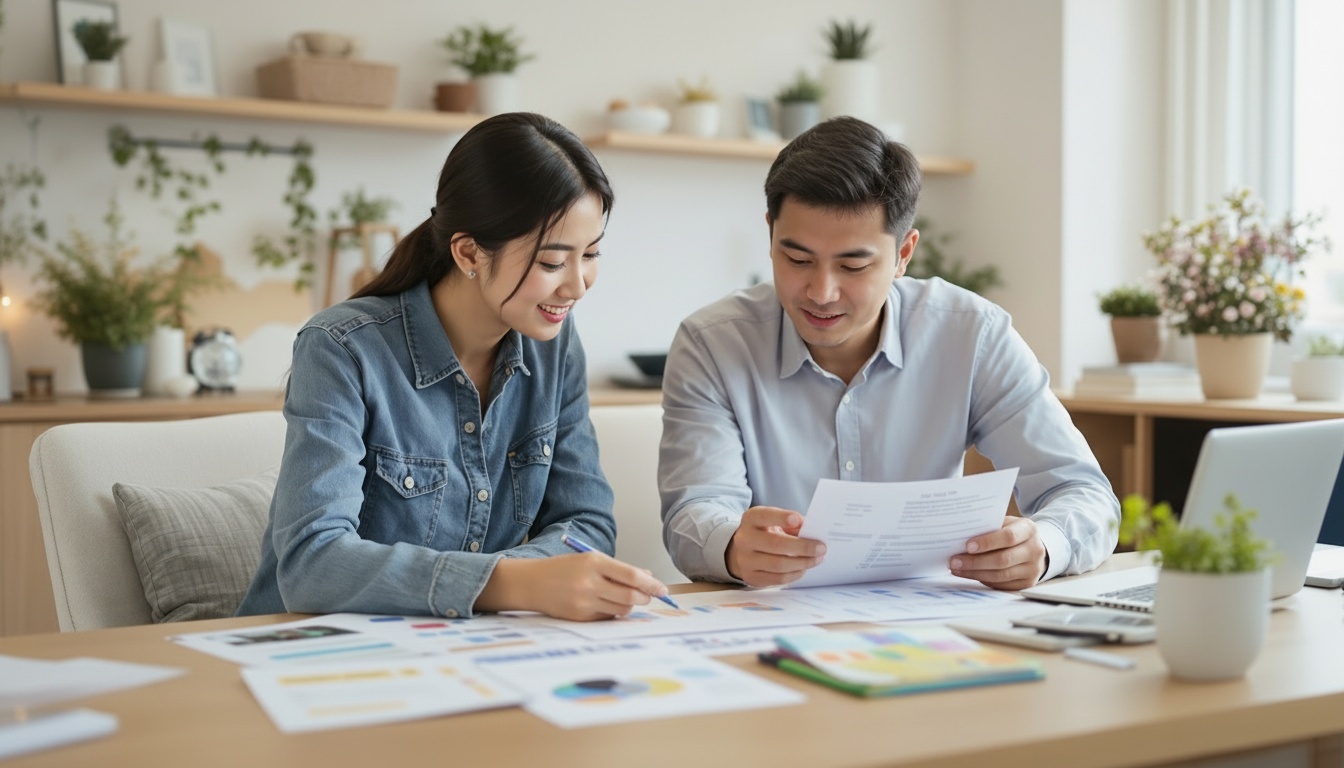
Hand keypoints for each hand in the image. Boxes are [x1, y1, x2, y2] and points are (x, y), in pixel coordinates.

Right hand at [478, 553, 671, 620]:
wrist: (531, 583)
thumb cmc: (563, 568)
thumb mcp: (590, 560)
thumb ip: (618, 569)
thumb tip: (647, 577)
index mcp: (593, 562)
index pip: (631, 575)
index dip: (651, 584)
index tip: (662, 588)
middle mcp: (589, 583)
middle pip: (630, 596)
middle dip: (645, 597)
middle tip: (649, 596)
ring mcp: (584, 602)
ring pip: (621, 609)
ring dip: (630, 605)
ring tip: (625, 598)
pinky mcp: (580, 618)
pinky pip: (607, 618)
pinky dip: (613, 612)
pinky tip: (606, 604)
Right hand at [725, 506, 825, 586]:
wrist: (743, 551)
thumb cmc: (765, 532)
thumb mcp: (774, 521)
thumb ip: (792, 523)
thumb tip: (813, 533)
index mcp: (751, 519)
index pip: (765, 516)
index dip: (782, 518)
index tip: (799, 520)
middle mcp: (745, 539)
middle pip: (776, 544)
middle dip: (803, 547)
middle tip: (821, 548)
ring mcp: (746, 560)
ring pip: (779, 564)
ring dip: (803, 562)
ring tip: (817, 559)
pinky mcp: (751, 577)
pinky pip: (778, 579)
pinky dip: (795, 574)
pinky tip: (803, 568)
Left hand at [949, 516, 1046, 589]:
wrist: (1032, 548)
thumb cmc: (1012, 532)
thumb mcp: (1006, 523)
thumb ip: (989, 527)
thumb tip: (960, 535)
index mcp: (1028, 530)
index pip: (1008, 537)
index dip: (987, 542)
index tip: (968, 546)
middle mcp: (1034, 550)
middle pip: (1003, 559)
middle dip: (975, 562)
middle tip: (955, 561)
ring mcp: (1032, 569)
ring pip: (1000, 575)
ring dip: (975, 573)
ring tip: (956, 569)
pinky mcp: (1026, 584)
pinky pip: (1001, 585)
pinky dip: (982, 580)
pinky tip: (969, 574)